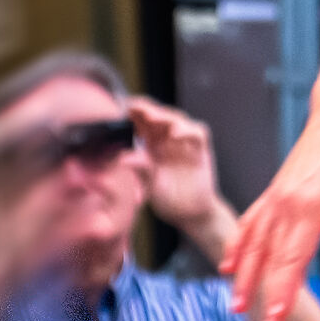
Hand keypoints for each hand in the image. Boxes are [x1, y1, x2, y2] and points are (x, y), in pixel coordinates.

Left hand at [130, 99, 229, 250]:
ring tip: (152, 117)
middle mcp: (167, 141)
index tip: (119, 106)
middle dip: (147, 108)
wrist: (191, 214)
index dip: (132, 111)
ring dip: (164, 116)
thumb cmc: (168, 199)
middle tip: (135, 106)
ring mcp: (185, 144)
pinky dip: (187, 130)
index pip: (141, 121)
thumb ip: (141, 170)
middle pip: (159, 115)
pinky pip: (197, 133)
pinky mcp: (200, 150)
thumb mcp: (150, 185)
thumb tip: (124, 158)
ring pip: (177, 119)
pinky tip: (175, 133)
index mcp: (150, 145)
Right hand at [222, 108, 319, 320]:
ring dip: (243, 276)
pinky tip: (228, 266)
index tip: (277, 320)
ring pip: (252, 244)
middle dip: (264, 296)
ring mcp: (274, 199)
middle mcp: (284, 205)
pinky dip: (238, 246)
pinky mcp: (273, 193)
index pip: (291, 260)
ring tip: (237, 306)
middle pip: (268, 258)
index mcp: (309, 208)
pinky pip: (250, 223)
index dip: (283, 293)